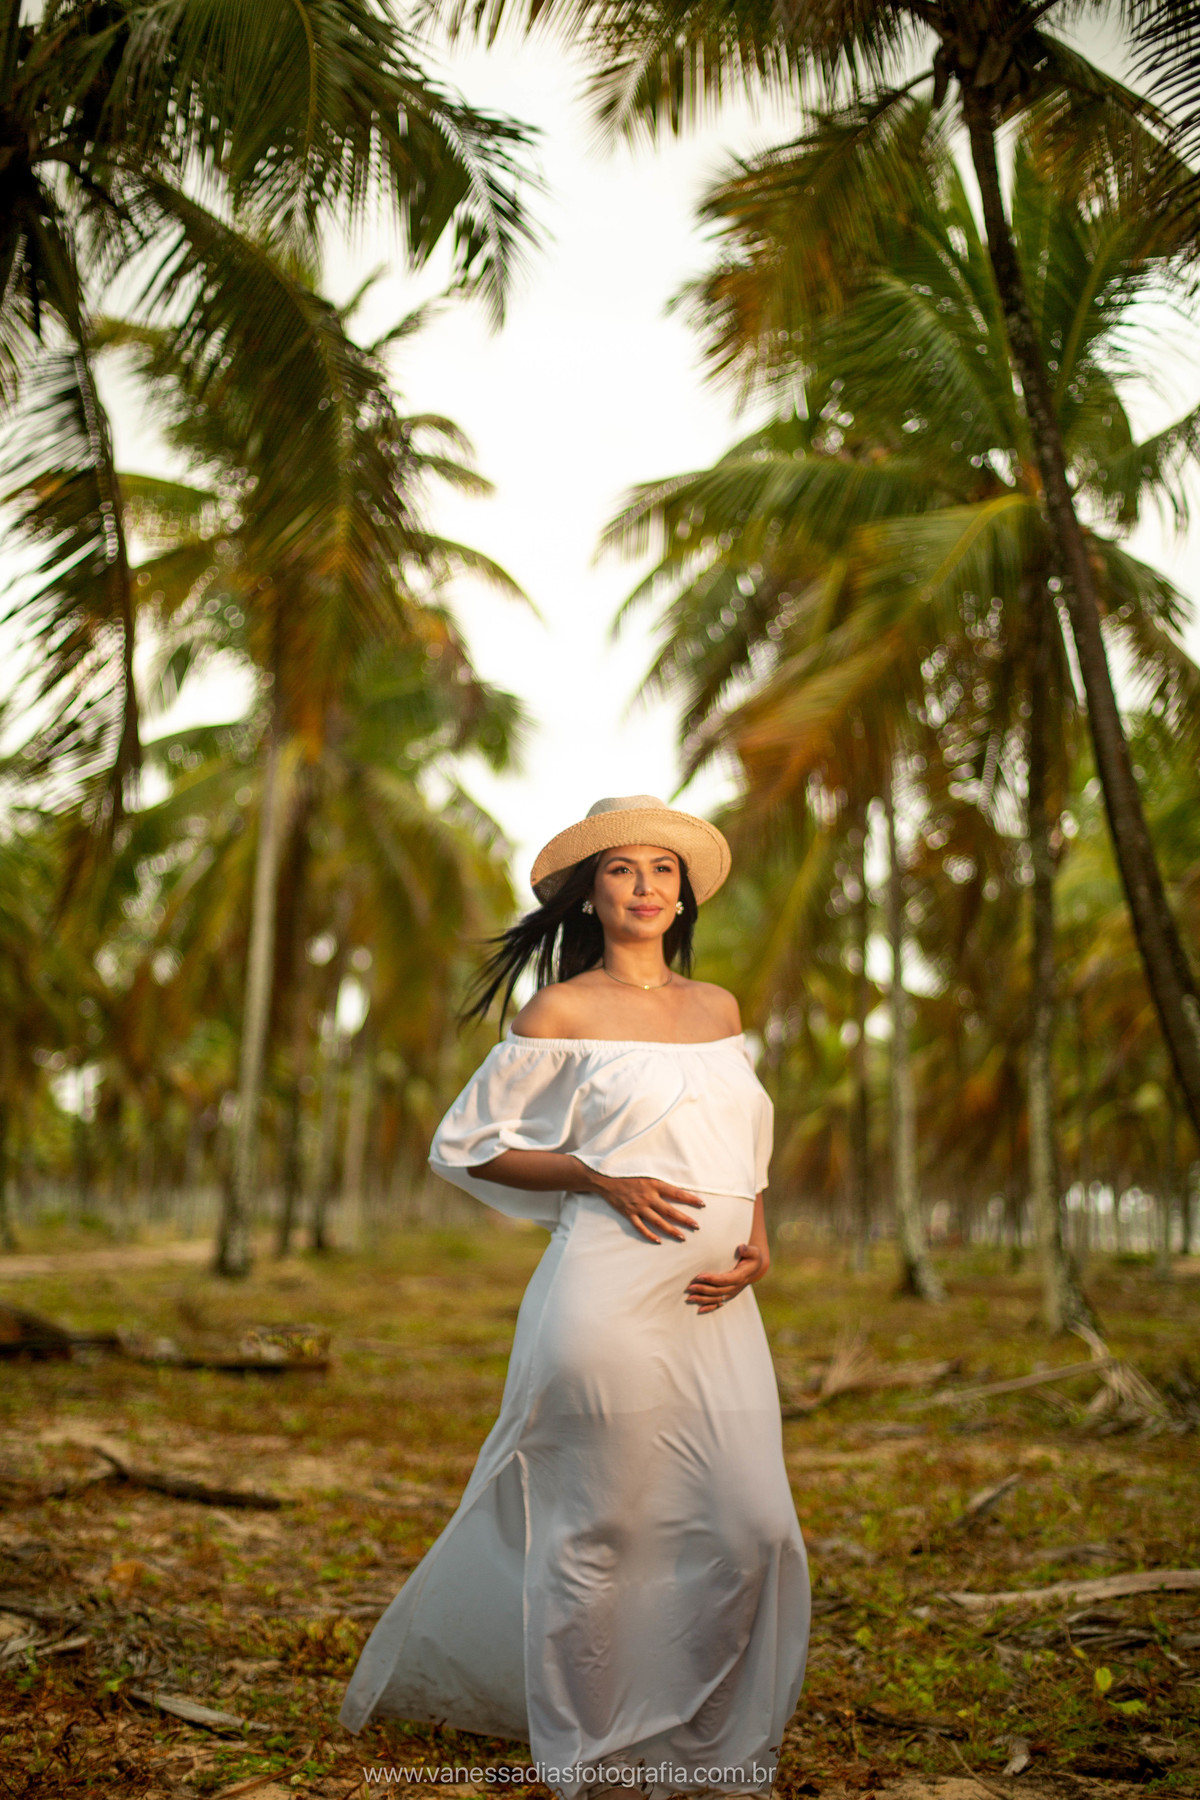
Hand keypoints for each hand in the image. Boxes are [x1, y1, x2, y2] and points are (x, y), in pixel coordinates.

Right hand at [576, 1161, 704, 1243]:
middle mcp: (648, 1196)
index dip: (690, 1199)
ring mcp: (638, 1206)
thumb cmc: (627, 1174)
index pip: (676, 1193)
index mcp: (653, 1184)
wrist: (605, 1179)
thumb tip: (676, 1187)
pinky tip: (658, 1240)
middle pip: (670, 1210)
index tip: (702, 1204)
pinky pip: (640, 1227)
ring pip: (658, 1221)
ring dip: (671, 1230)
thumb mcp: (645, 1173)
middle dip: (684, 1219)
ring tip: (682, 1237)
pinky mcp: (629, 1213)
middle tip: (696, 1226)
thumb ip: (659, 1182)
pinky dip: (649, 1234)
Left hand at [685, 1241, 767, 1312]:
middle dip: (703, 1290)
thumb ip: (747, 1250)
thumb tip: (741, 1248)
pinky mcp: (729, 1295)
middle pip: (718, 1291)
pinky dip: (709, 1307)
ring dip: (703, 1299)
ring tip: (690, 1298)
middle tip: (690, 1287)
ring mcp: (732, 1293)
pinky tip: (699, 1310)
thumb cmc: (752, 1258)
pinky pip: (719, 1304)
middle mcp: (736, 1287)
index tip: (700, 1276)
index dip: (712, 1279)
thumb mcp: (753, 1252)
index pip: (725, 1279)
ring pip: (717, 1299)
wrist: (755, 1268)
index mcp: (740, 1276)